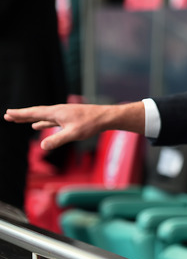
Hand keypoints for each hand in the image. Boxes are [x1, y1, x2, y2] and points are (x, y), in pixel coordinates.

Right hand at [4, 102, 144, 149]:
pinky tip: (38, 126)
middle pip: (35, 113)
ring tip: (19, 120)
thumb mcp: (73, 134)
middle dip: (21, 115)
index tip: (8, 113)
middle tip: (7, 116)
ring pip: (42, 116)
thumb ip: (58, 140)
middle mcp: (57, 111)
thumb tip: (43, 147)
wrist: (105, 117)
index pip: (34, 113)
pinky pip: (50, 120)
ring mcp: (63, 114)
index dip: (20, 114)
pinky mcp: (68, 118)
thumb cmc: (91, 124)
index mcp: (56, 113)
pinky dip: (42, 122)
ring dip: (30, 118)